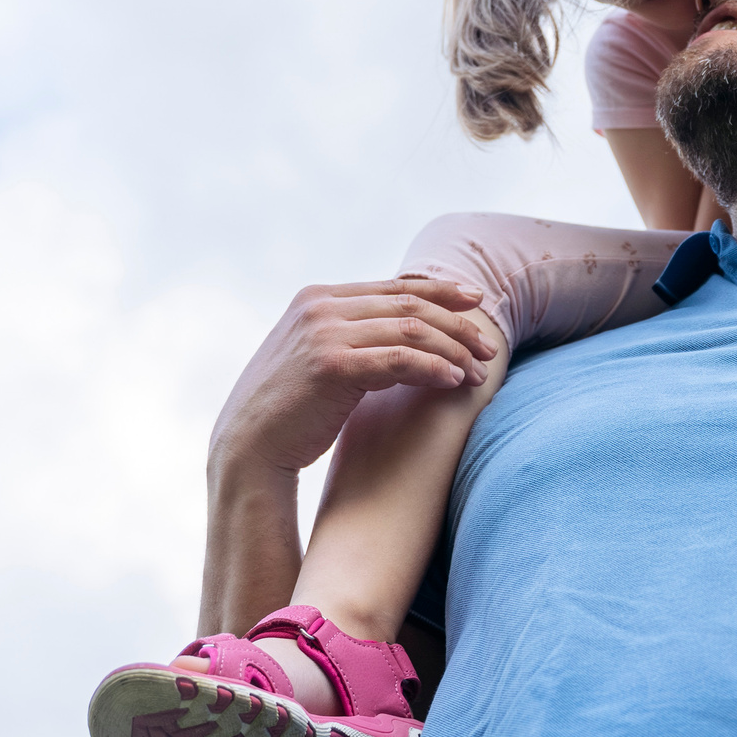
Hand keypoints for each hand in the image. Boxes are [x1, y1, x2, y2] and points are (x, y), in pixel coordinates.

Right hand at [205, 277, 499, 476]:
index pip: (394, 287)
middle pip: (409, 304)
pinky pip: (400, 359)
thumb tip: (400, 328)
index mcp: (316, 298)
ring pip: (410, 329)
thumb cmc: (287, 412)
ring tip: (478, 372)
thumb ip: (349, 335)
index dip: (440, 291)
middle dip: (457, 324)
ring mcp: (324, 333)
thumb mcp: (315, 357)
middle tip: (488, 347)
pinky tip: (453, 381)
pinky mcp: (333, 365)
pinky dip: (433, 367)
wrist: (248, 450)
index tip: (476, 301)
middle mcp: (319, 308)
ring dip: (452, 350)